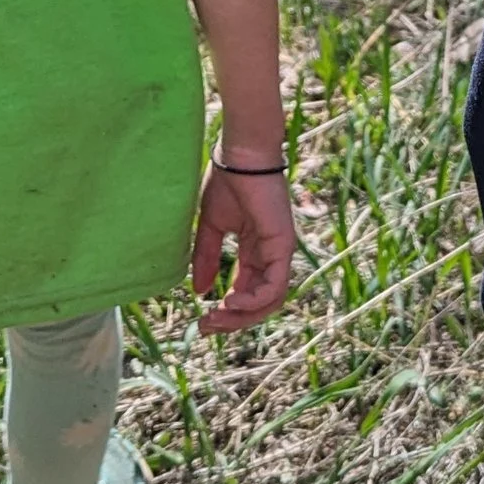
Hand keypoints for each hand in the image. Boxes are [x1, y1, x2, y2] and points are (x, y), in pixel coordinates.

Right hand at [191, 161, 295, 332]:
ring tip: (217, 316)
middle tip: (206, 327)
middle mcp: (270, 256)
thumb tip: (199, 292)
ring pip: (269, 301)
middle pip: (259, 303)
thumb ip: (206, 259)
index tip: (201, 321)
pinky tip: (231, 301)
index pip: (246, 292)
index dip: (226, 312)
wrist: (240, 156)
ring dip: (242, 315)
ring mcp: (280, 252)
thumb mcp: (210, 228)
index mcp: (255, 251)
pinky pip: (275, 286)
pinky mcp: (284, 246)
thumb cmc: (226, 182)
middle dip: (232, 320)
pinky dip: (254, 300)